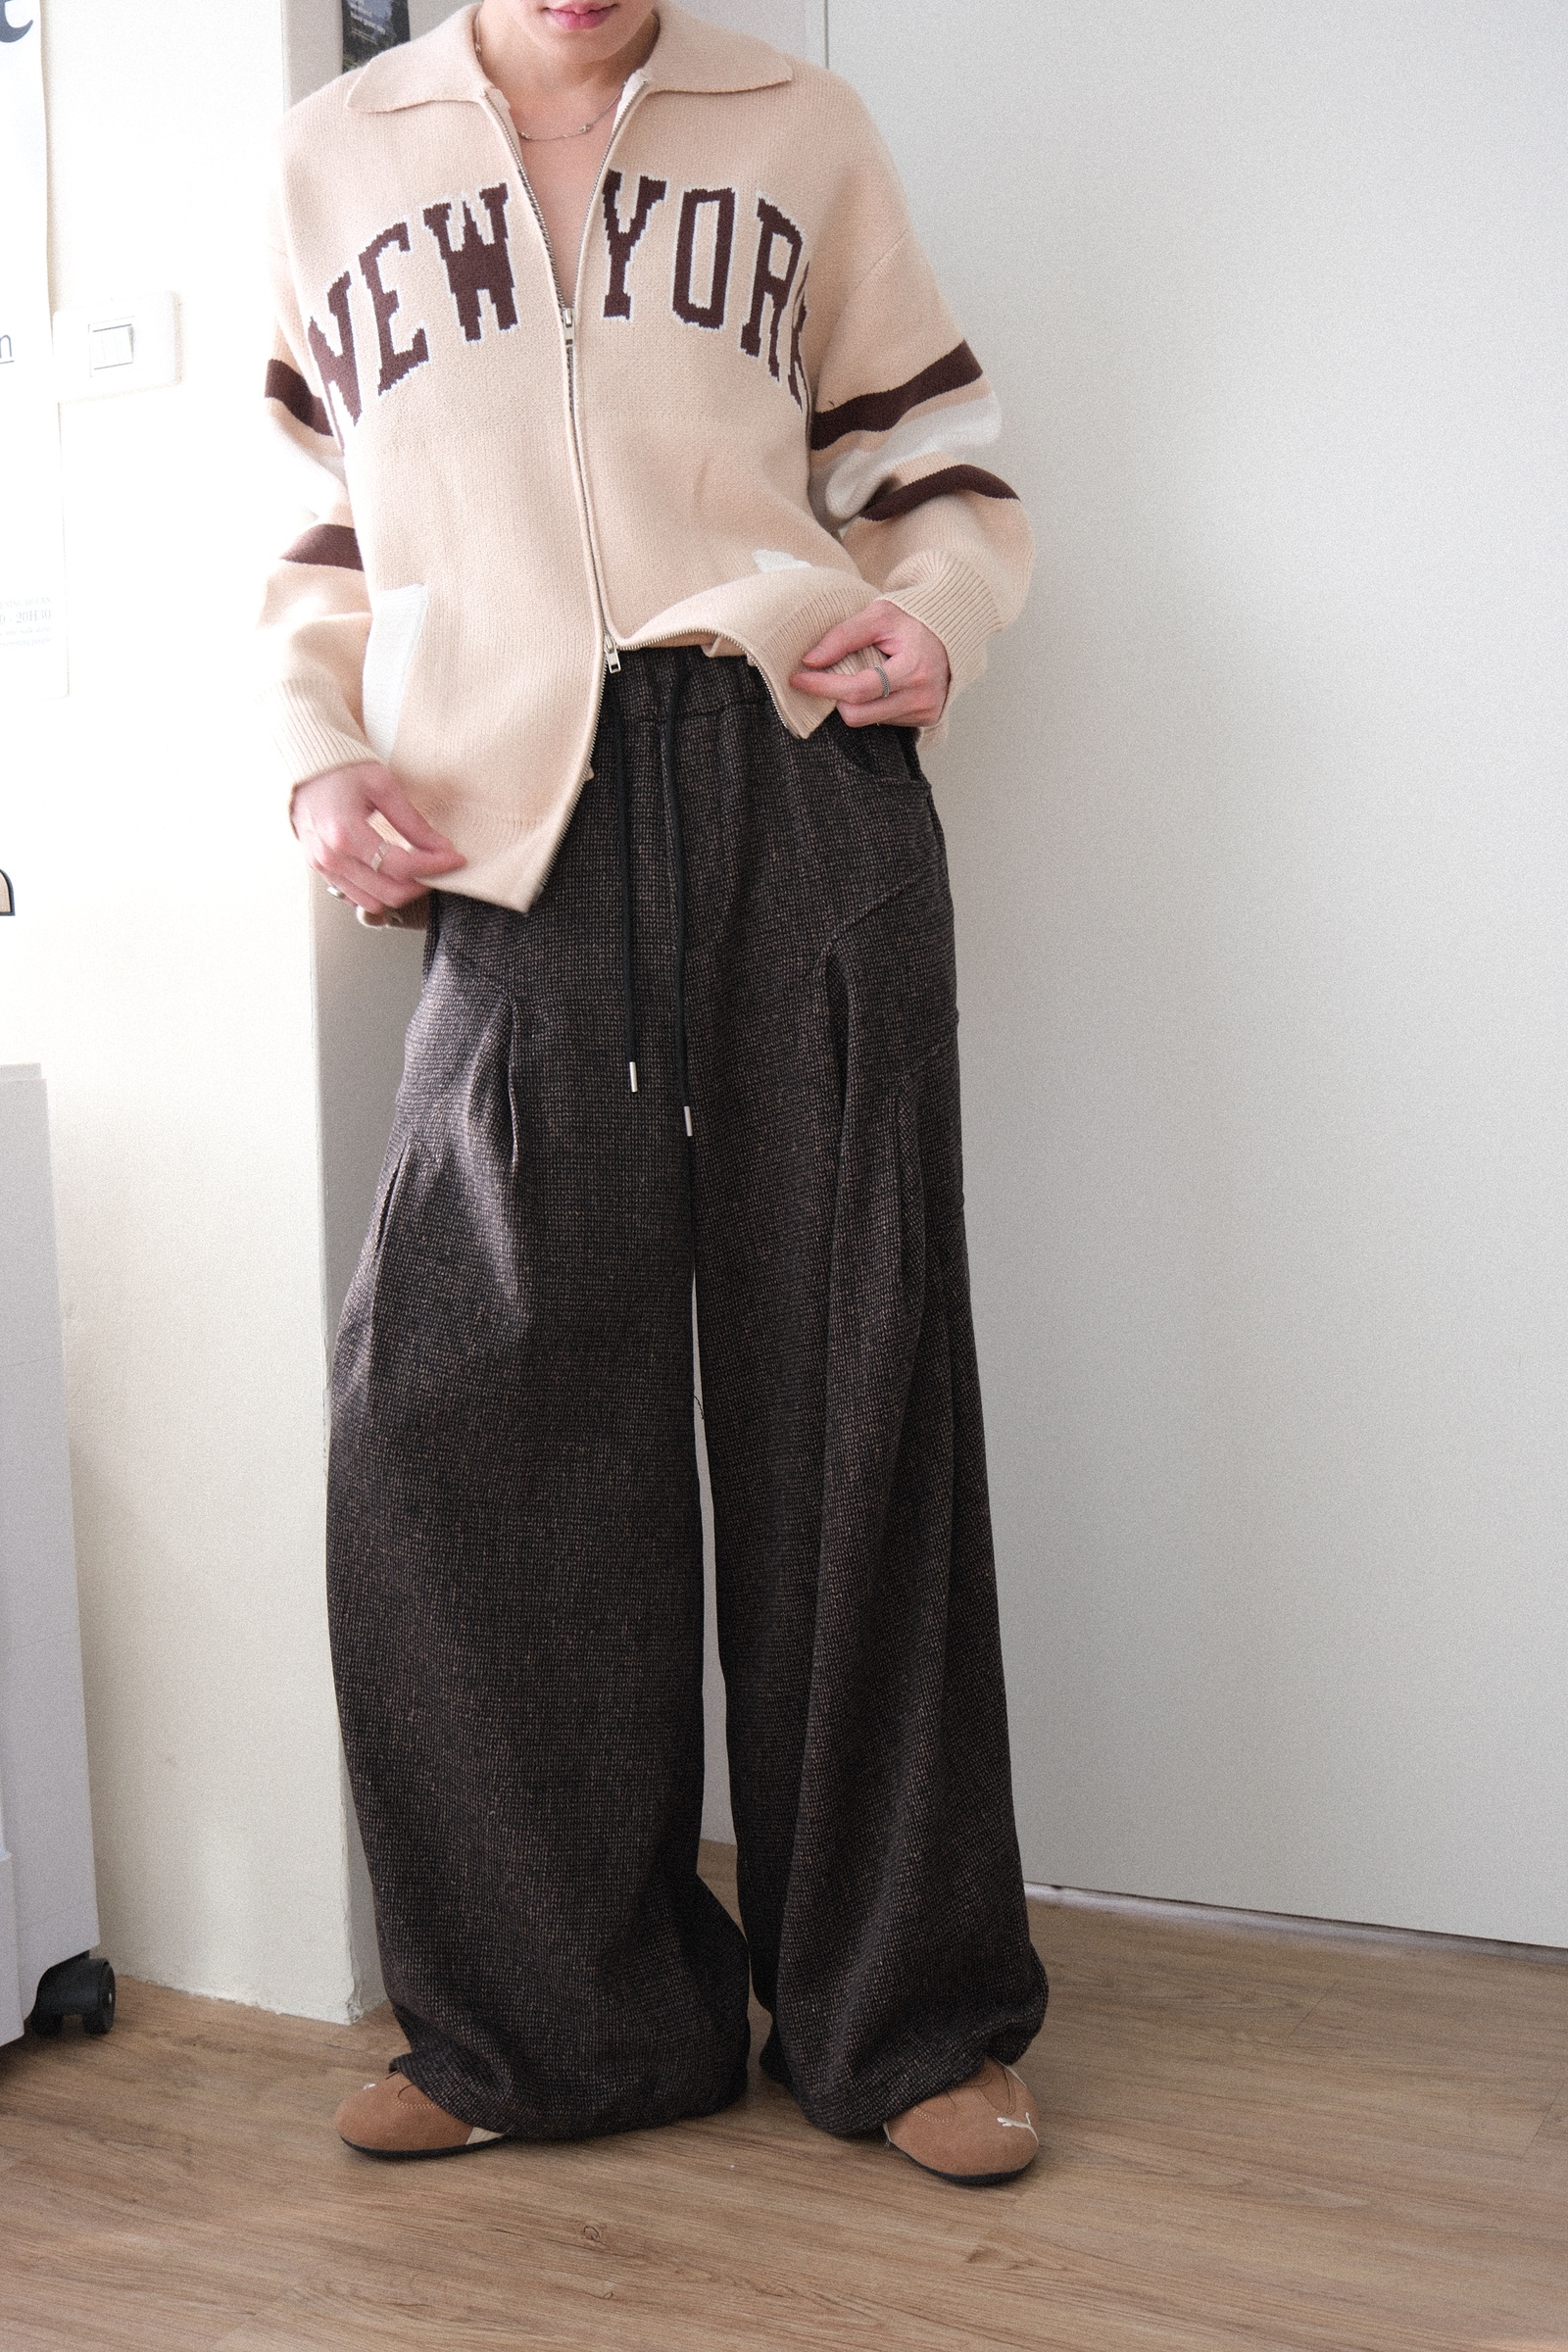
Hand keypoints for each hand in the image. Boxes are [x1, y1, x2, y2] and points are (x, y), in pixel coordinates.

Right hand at [290, 762, 465, 916]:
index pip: (401, 865)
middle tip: (440, 866)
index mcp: (345, 832)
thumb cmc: (342, 771)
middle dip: (422, 883)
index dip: (434, 866)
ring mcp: (323, 868)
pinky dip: (380, 892)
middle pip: (390, 892)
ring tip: (418, 872)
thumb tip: (442, 847)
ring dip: (402, 892)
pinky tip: (393, 875)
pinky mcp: (322, 872)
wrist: (305, 771)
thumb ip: (412, 822)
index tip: (456, 858)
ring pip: (374, 903)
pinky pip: (356, 898)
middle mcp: (331, 857)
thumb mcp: (383, 787)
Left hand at [790, 600, 949, 730]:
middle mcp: (922, 697)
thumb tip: (810, 660)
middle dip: (835, 698)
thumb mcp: (879, 616)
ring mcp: (926, 712)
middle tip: (823, 679)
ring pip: (869, 720)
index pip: (858, 689)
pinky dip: (873, 706)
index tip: (798, 678)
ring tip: (862, 676)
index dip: (824, 686)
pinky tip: (879, 687)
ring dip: (855, 702)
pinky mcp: (926, 719)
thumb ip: (843, 636)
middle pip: (859, 714)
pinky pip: (884, 721)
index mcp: (913, 669)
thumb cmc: (914, 620)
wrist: (951, 633)